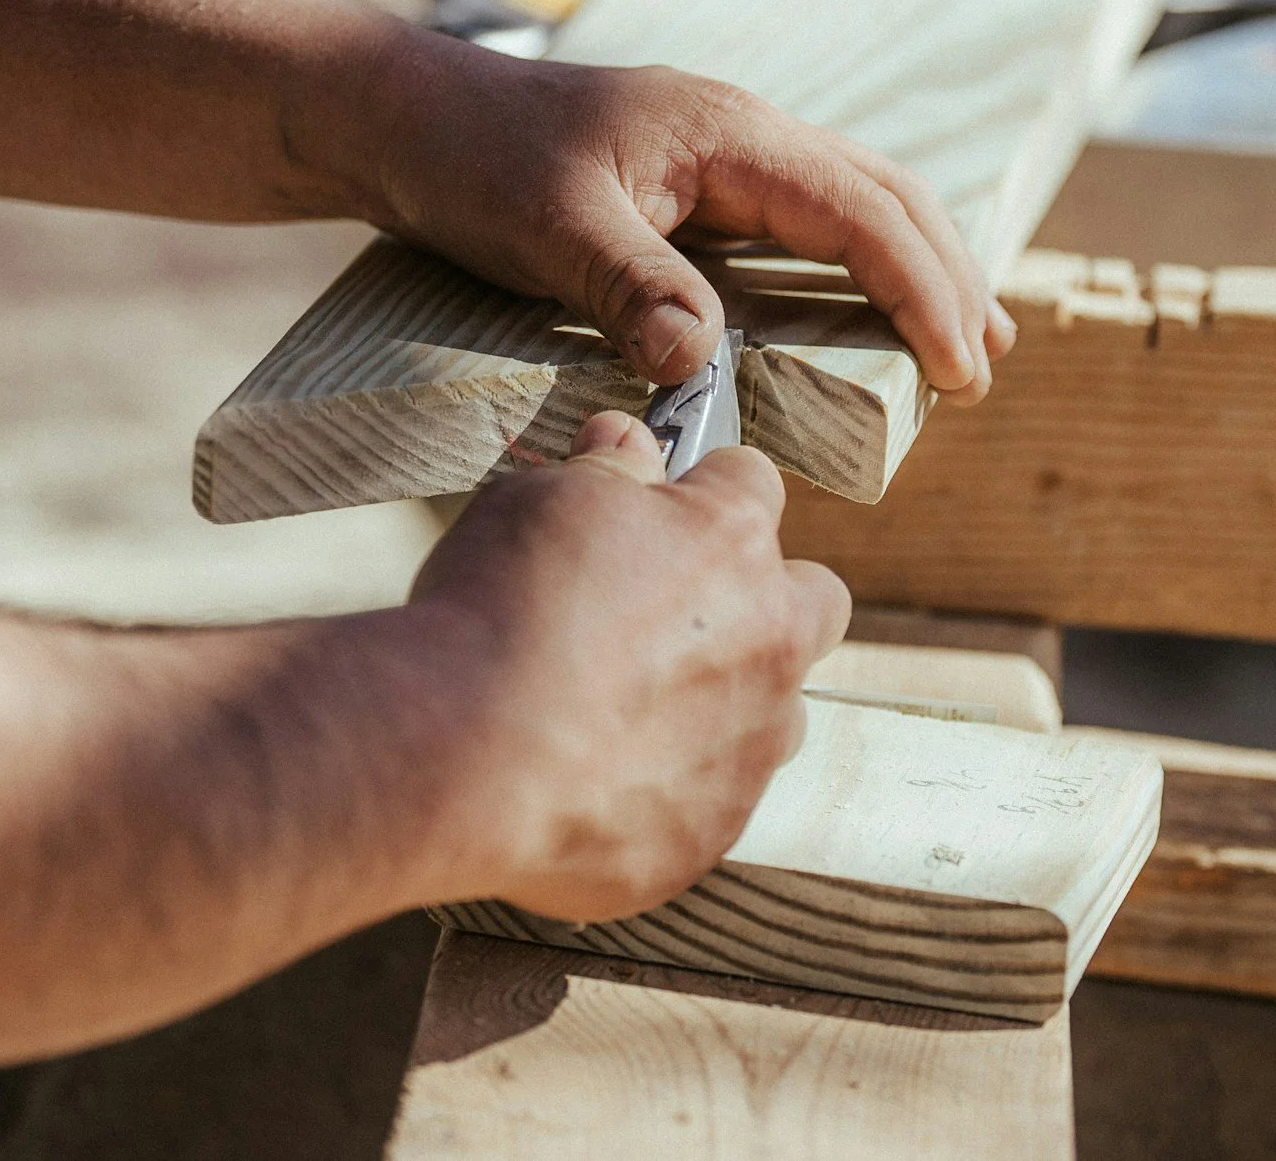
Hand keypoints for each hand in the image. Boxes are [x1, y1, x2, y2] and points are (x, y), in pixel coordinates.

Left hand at [358, 33, 1016, 400]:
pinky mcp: (700, 185)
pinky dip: (861, 264)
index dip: (922, 290)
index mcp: (728, 132)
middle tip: (986, 370)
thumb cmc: (471, 160)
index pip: (861, 211)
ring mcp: (726, 155)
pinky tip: (871, 309)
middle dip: (949, 278)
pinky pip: (810, 220)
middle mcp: (744, 134)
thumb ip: (628, 287)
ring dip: (920, 268)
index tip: (960, 367)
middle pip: (887, 196)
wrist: (406, 117)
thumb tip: (701, 364)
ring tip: (969, 342)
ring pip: (858, 201)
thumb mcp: (544, 228)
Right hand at [406, 411, 850, 922]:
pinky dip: (662, 793)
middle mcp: (767, 643)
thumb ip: (605, 470)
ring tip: (624, 712)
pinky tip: (586, 783)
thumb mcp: (540, 500)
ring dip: (723, 706)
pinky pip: (705, 805)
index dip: (704, 488)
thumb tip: (626, 440)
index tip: (664, 504)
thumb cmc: (498, 610)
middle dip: (764, 598)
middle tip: (674, 612)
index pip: (753, 483)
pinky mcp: (707, 835)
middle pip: (814, 602)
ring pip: (773, 716)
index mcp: (732, 542)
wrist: (460, 754)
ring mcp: (748, 749)